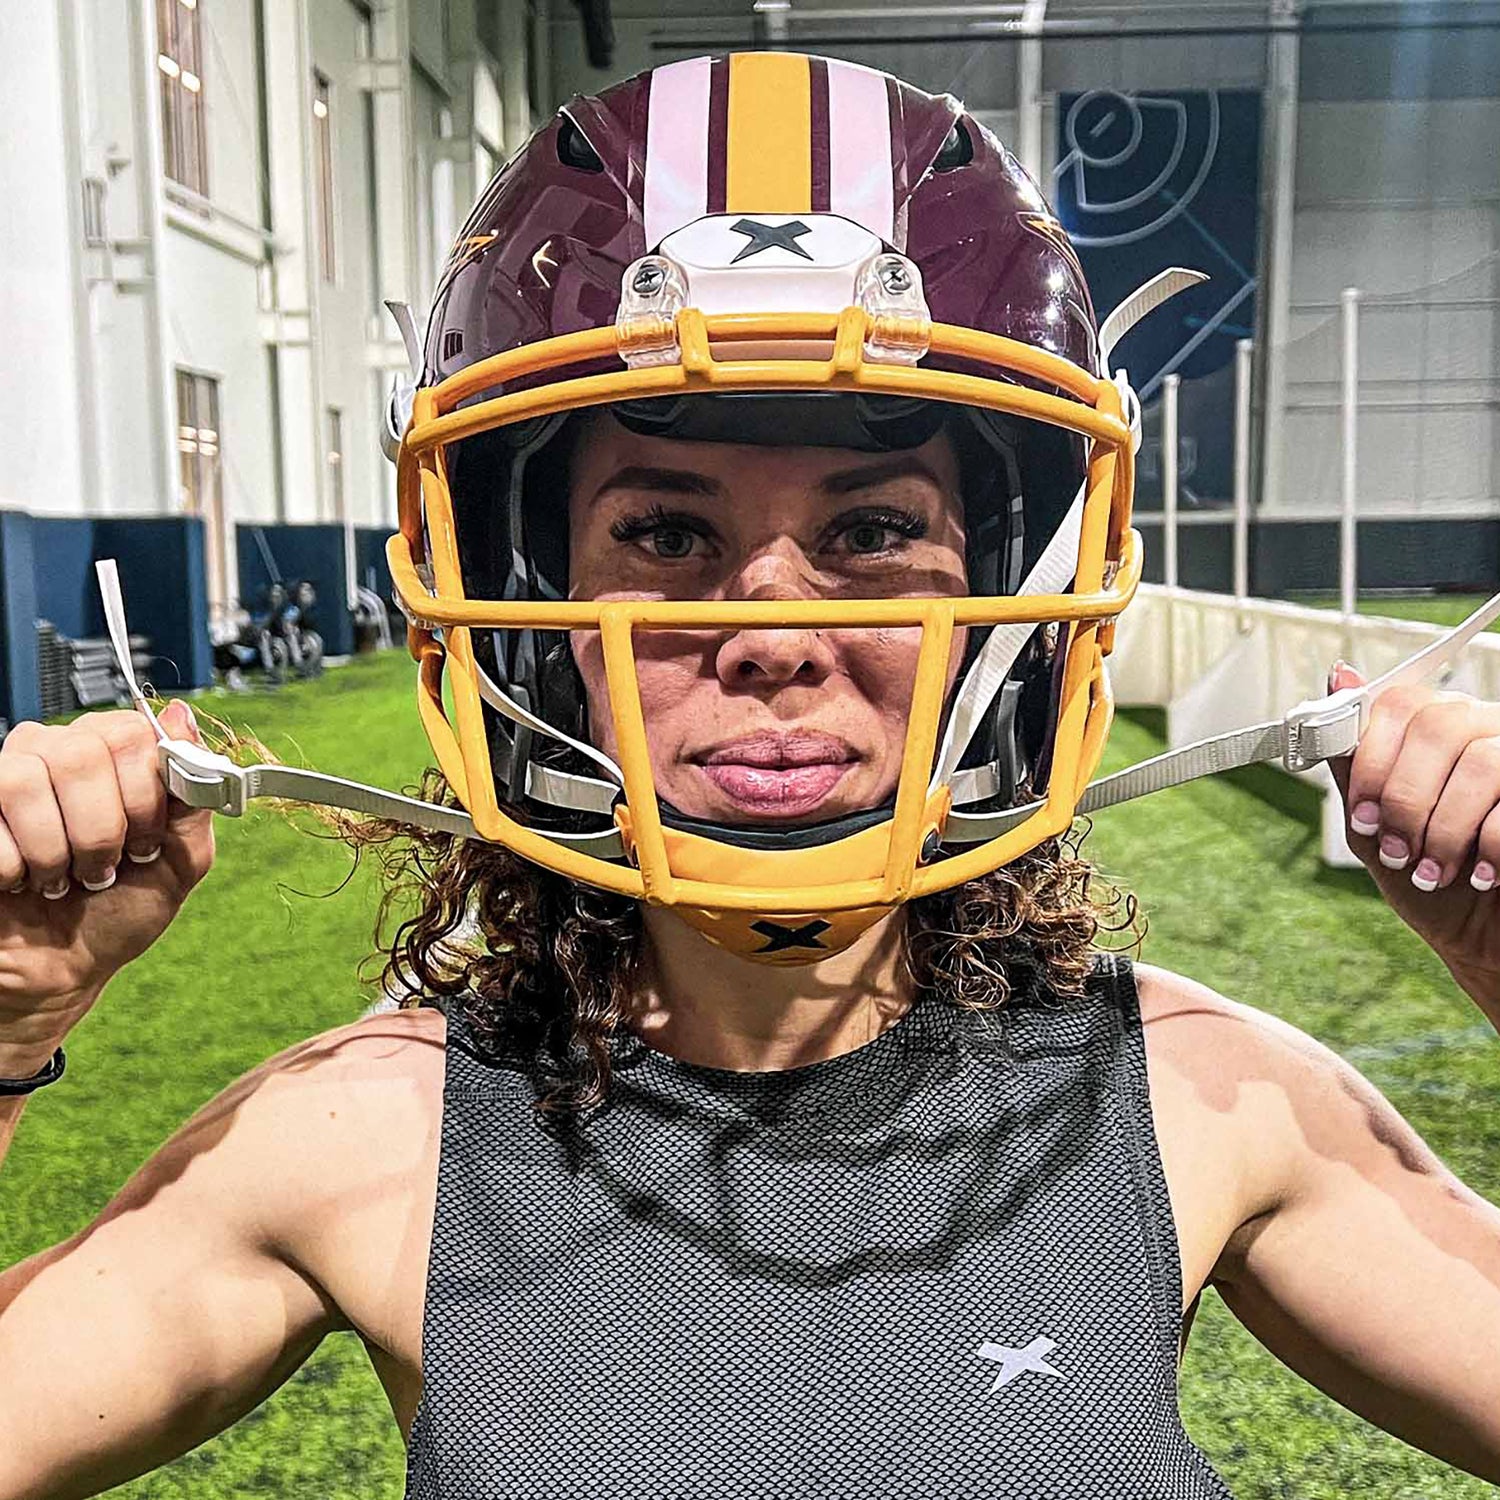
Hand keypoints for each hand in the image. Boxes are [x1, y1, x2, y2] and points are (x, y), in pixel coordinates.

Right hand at [0, 703, 215, 1047]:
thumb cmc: (120, 907)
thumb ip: (192, 790)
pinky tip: (21, 880)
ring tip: (61, 877)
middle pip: (82, 752)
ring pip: (27, 779)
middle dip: (101, 828)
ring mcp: (8, 773)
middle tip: (104, 866)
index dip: (145, 796)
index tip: (147, 841)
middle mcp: (60, 749)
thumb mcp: (180, 855)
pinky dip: (15, 868)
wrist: (60, 967)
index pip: (134, 733)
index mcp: (117, 752)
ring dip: (56, 849)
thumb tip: (181, 717)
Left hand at [1331, 663, 1499, 1013]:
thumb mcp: (1373, 826)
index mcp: (1437, 731)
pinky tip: (1482, 876)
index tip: (1362, 814)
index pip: (1400, 703)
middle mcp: (1484, 731)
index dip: (1372, 759)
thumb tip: (1337, 676)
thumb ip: (1353, 762)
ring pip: (1479, 762)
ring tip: (1432, 872)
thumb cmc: (1429, 882)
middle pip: (1439, 725)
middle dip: (1405, 797)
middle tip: (1395, 847)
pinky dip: (1488, 847)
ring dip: (1444, 829)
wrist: (1484, 942)